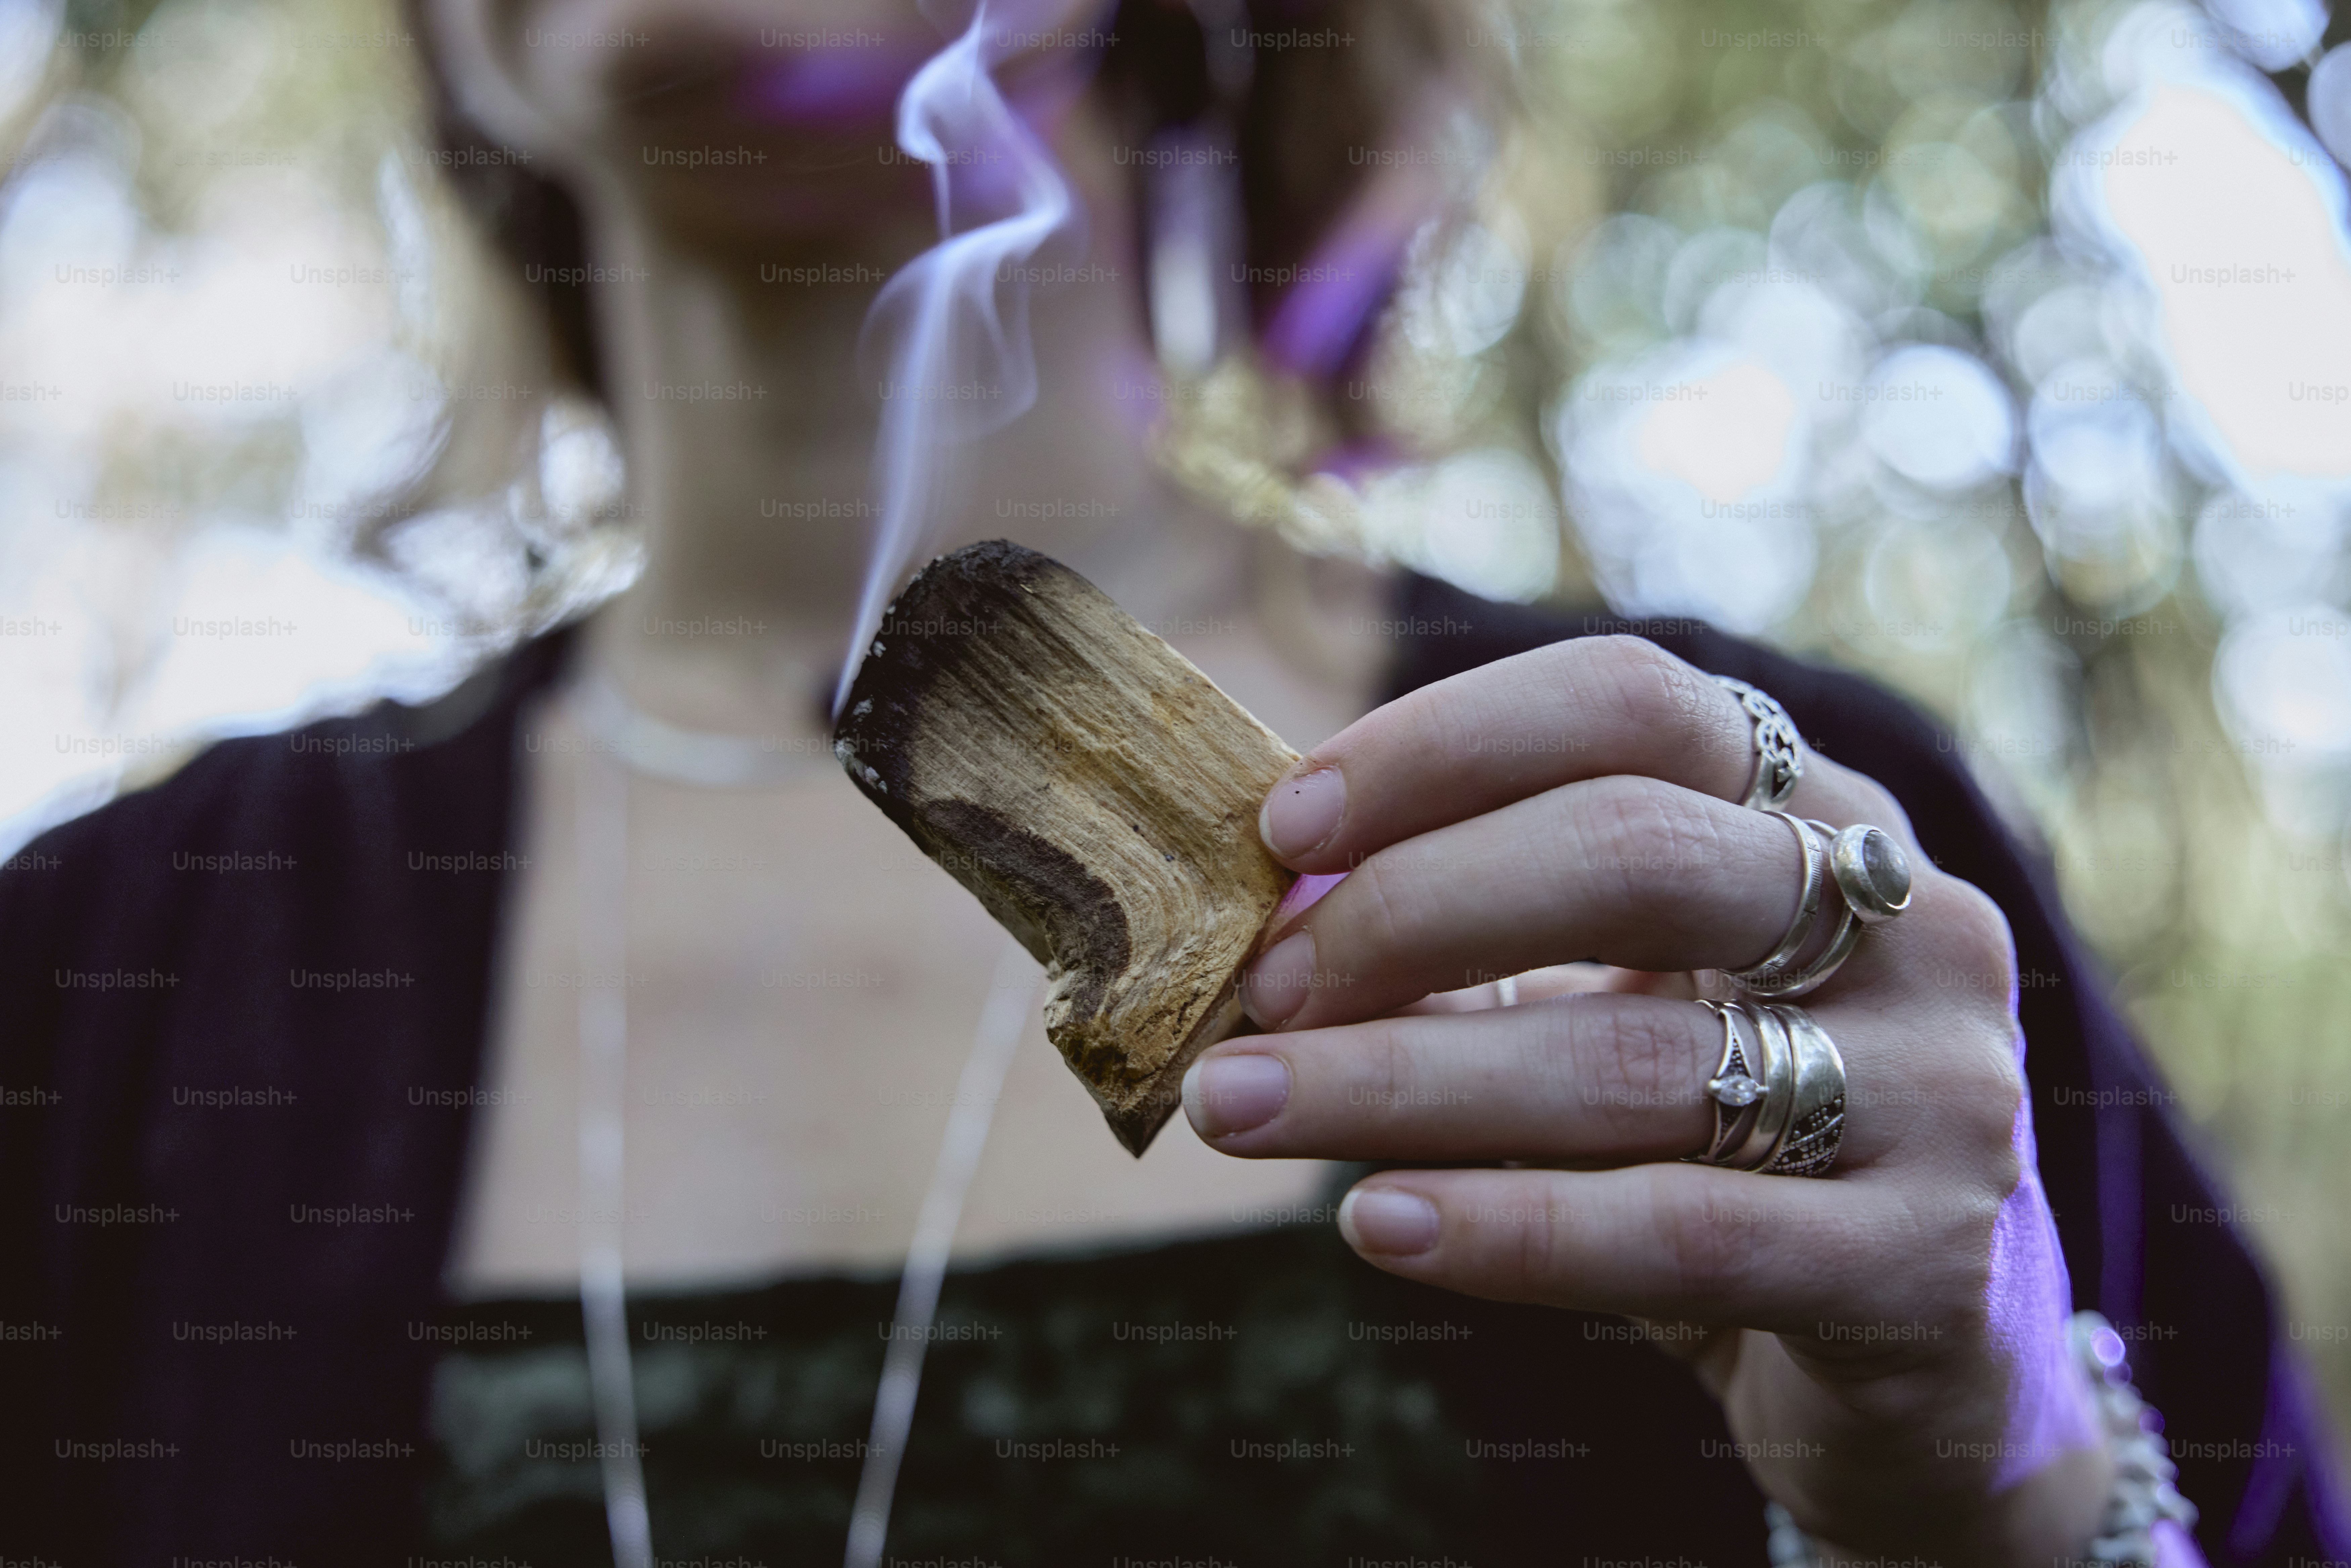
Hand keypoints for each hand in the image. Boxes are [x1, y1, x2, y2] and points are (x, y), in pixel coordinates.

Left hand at [1181, 636, 2113, 1564]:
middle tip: (1262, 991)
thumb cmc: (1731, 1143)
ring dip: (1400, 1080)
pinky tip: (1377, 1224)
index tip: (1286, 828)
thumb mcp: (1627, 1004)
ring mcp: (1940, 1089)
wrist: (1928, 1360)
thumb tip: (1278, 908)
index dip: (1445, 743)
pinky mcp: (1925, 1261)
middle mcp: (1909, 923)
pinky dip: (1507, 1227)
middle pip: (1635, 853)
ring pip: (1630, 1057)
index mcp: (1826, 817)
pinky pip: (1681, 1230)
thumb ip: (1491, 944)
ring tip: (1237, 1108)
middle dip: (1410, 909)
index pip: (1633, 705)